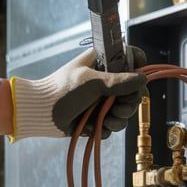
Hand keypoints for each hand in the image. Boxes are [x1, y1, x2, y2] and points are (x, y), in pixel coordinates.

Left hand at [9, 47, 145, 139]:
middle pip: (134, 91)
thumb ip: (120, 81)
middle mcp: (106, 80)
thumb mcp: (93, 82)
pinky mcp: (98, 117)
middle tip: (118, 107)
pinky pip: (113, 124)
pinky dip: (105, 127)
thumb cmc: (63, 90)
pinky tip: (93, 126)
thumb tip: (144, 78)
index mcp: (104, 62)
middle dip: (128, 103)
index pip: (132, 59)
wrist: (42, 113)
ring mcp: (103, 99)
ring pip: (125, 111)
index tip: (138, 80)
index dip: (139, 68)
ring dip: (118, 118)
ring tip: (104, 119)